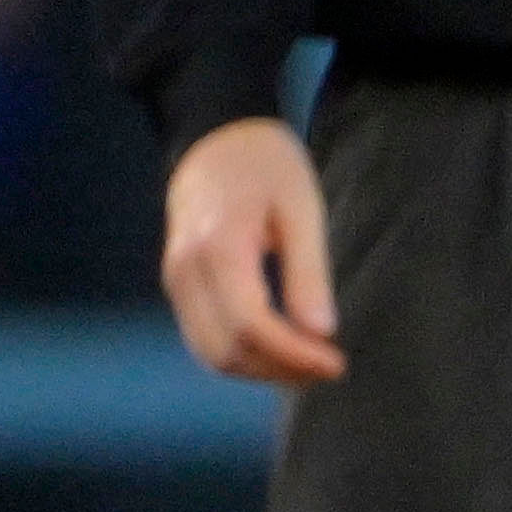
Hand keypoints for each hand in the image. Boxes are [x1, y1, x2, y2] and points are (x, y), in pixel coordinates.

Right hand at [158, 116, 341, 385]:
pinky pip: (205, 339)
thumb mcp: (301, 210)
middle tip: (330, 367)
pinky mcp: (178, 286)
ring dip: (262, 371)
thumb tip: (321, 333)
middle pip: (228, 350)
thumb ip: (309, 272)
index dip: (294, 355)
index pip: (251, 326)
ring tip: (310, 366)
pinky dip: (243, 357)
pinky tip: (281, 352)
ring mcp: (175, 280)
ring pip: (212, 354)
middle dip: (281, 370)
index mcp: (217, 247)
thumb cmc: (267, 167)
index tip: (336, 363)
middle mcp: (185, 270)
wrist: (216, 140)